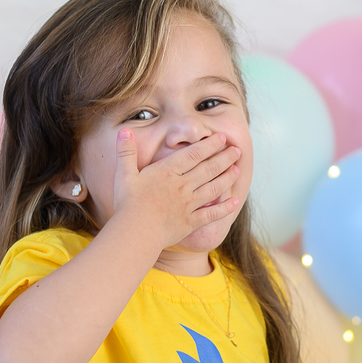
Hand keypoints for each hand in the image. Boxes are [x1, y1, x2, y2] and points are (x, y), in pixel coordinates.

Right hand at [112, 129, 241, 248]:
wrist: (136, 232)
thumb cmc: (127, 204)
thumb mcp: (123, 174)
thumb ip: (125, 152)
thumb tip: (124, 131)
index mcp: (167, 172)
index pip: (193, 154)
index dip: (209, 145)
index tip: (221, 137)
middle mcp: (182, 185)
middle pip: (208, 168)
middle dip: (224, 158)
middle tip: (237, 150)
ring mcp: (189, 204)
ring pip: (213, 188)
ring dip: (227, 178)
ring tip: (238, 170)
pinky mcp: (191, 222)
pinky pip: (212, 214)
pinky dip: (224, 208)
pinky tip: (235, 202)